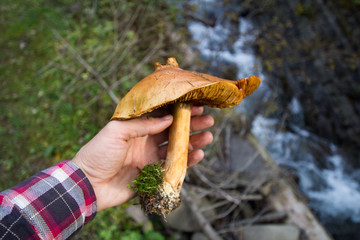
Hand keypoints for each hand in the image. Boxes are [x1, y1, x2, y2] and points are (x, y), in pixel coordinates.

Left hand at [71, 106, 213, 210]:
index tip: (195, 104)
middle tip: (208, 119)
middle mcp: (145, 139)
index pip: (162, 115)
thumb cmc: (98, 153)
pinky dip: (187, 161)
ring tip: (208, 136)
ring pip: (176, 147)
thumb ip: (143, 124)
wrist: (89, 184)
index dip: (178, 110)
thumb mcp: (117, 131)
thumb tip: (168, 118)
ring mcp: (150, 157)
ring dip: (193, 141)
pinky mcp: (153, 174)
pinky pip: (173, 166)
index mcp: (136, 127)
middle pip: (173, 129)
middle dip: (191, 124)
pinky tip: (199, 154)